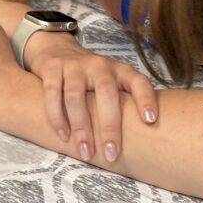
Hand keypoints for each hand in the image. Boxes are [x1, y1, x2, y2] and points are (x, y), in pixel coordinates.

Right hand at [28, 36, 157, 161]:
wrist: (56, 48)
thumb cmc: (90, 76)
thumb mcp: (112, 81)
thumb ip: (124, 101)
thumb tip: (143, 140)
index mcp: (119, 70)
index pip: (138, 81)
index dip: (145, 99)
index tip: (150, 121)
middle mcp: (99, 65)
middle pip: (106, 93)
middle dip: (109, 126)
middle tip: (111, 154)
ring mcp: (74, 66)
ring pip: (76, 96)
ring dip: (81, 127)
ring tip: (86, 152)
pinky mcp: (52, 68)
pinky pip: (53, 94)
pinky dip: (57, 117)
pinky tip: (63, 135)